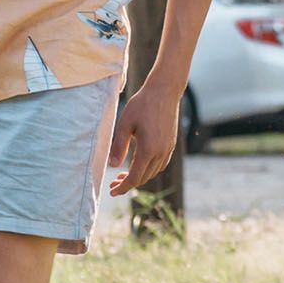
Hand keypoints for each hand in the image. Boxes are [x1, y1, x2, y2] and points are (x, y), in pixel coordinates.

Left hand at [107, 80, 180, 194]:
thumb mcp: (125, 124)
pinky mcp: (171, 144)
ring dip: (139, 177)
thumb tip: (113, 166)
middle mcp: (161, 152)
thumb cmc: (142, 105)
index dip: (123, 187)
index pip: (135, 177)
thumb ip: (119, 147)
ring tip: (124, 174)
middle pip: (144, 178)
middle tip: (113, 182)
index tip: (112, 191)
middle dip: (128, 184)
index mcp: (148, 149)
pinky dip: (149, 169)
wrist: (164, 92)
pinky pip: (160, 164)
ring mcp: (168, 149)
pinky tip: (140, 164)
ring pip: (153, 172)